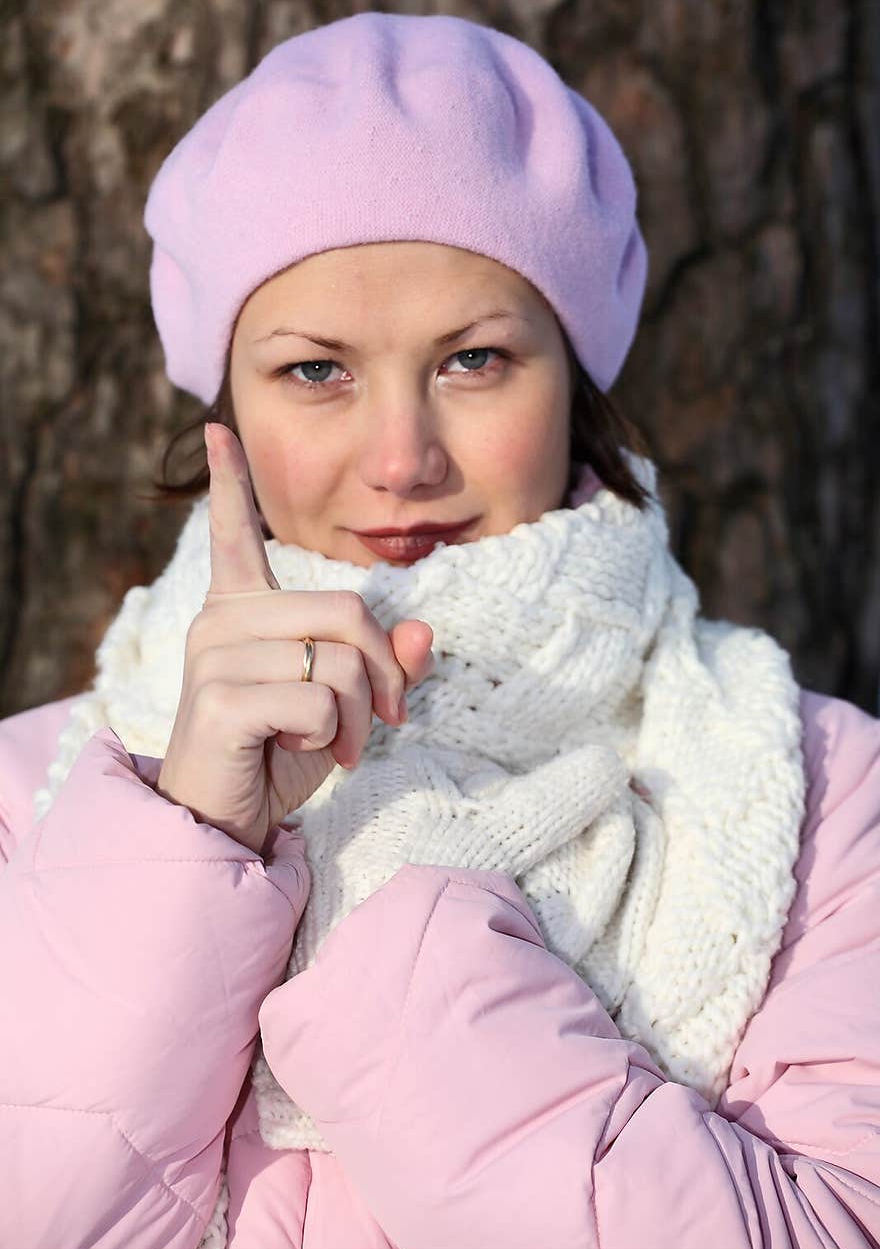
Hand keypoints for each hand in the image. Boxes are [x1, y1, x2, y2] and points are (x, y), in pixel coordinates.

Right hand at [156, 422, 434, 854]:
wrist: (224, 819)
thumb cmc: (277, 753)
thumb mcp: (339, 705)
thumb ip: (379, 664)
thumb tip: (423, 634)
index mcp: (241, 609)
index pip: (234, 533)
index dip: (231, 483)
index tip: (220, 429)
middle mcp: (221, 620)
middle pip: (346, 610)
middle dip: (382, 673)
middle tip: (379, 722)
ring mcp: (216, 656)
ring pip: (338, 660)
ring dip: (357, 716)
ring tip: (331, 743)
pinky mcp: (220, 697)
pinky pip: (317, 699)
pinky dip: (330, 736)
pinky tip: (298, 750)